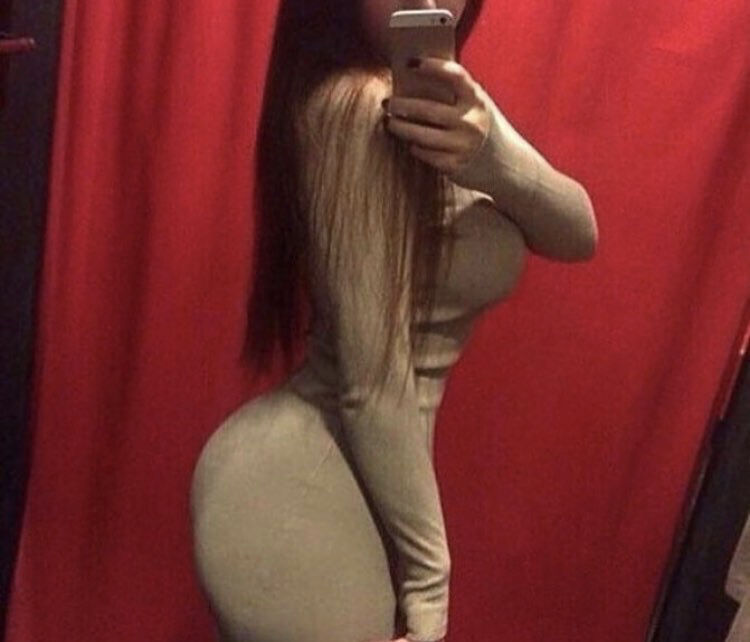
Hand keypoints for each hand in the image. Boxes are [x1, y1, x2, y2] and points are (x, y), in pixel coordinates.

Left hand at [382, 56, 492, 186]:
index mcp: (477, 101)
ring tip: (390, 123)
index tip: (412, 63)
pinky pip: (425, 154)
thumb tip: (415, 84)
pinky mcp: (454, 166)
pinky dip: (415, 147)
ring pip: (421, 135)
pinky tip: (410, 142)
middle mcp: (470, 122)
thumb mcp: (478, 107)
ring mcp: (462, 146)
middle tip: (388, 103)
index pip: (454, 76)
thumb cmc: (485, 129)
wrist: (508, 164)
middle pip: (427, 110)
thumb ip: (457, 96)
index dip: (432, 67)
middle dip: (402, 106)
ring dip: (401, 128)